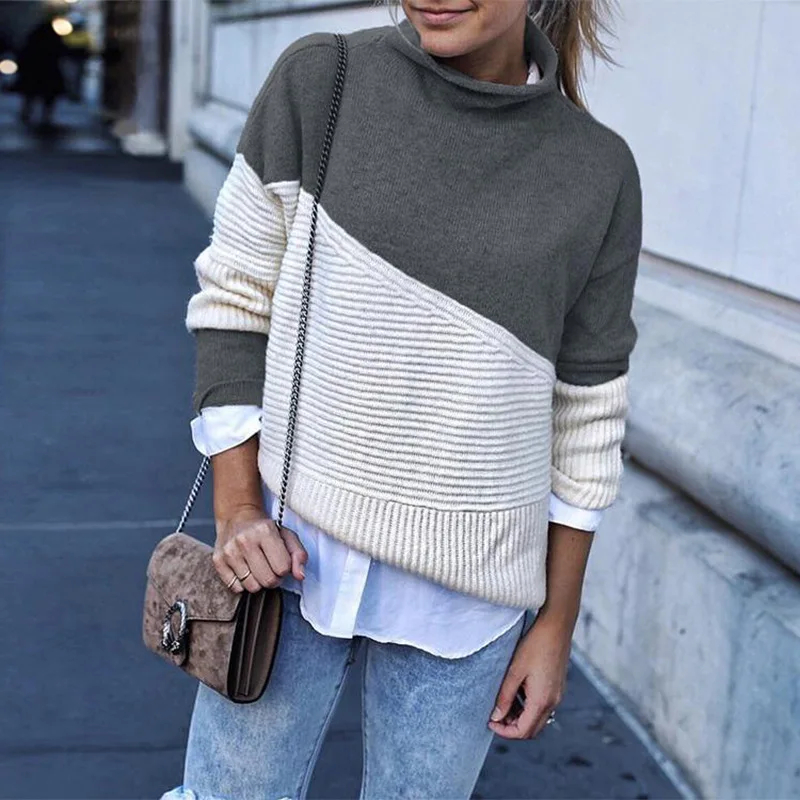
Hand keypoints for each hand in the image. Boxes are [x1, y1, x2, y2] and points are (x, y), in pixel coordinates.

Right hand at [212, 505, 307, 593]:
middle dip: (273, 578)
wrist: (237, 517)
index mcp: (265, 531)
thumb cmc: (264, 528)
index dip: (285, 569)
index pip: (283, 568)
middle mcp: (245, 540)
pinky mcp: (218, 561)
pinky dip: (243, 583)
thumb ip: (299, 554)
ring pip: (252, 587)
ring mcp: (230, 551)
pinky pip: (235, 588)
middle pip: (268, 580)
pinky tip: (245, 569)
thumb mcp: (287, 535)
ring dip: (258, 582)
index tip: (281, 562)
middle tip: (271, 567)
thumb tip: (300, 575)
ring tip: (258, 568)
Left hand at [488, 616, 570, 739]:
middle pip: (532, 729)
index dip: (504, 731)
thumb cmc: (535, 645)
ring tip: (504, 703)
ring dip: (521, 718)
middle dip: (512, 727)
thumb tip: (496, 716)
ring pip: (538, 719)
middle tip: (496, 715)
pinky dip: (529, 708)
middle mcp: (553, 702)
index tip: (490, 722)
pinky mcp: (558, 687)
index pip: (523, 731)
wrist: (556, 627)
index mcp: (542, 701)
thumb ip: (505, 696)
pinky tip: (517, 693)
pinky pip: (543, 707)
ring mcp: (557, 695)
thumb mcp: (514, 671)